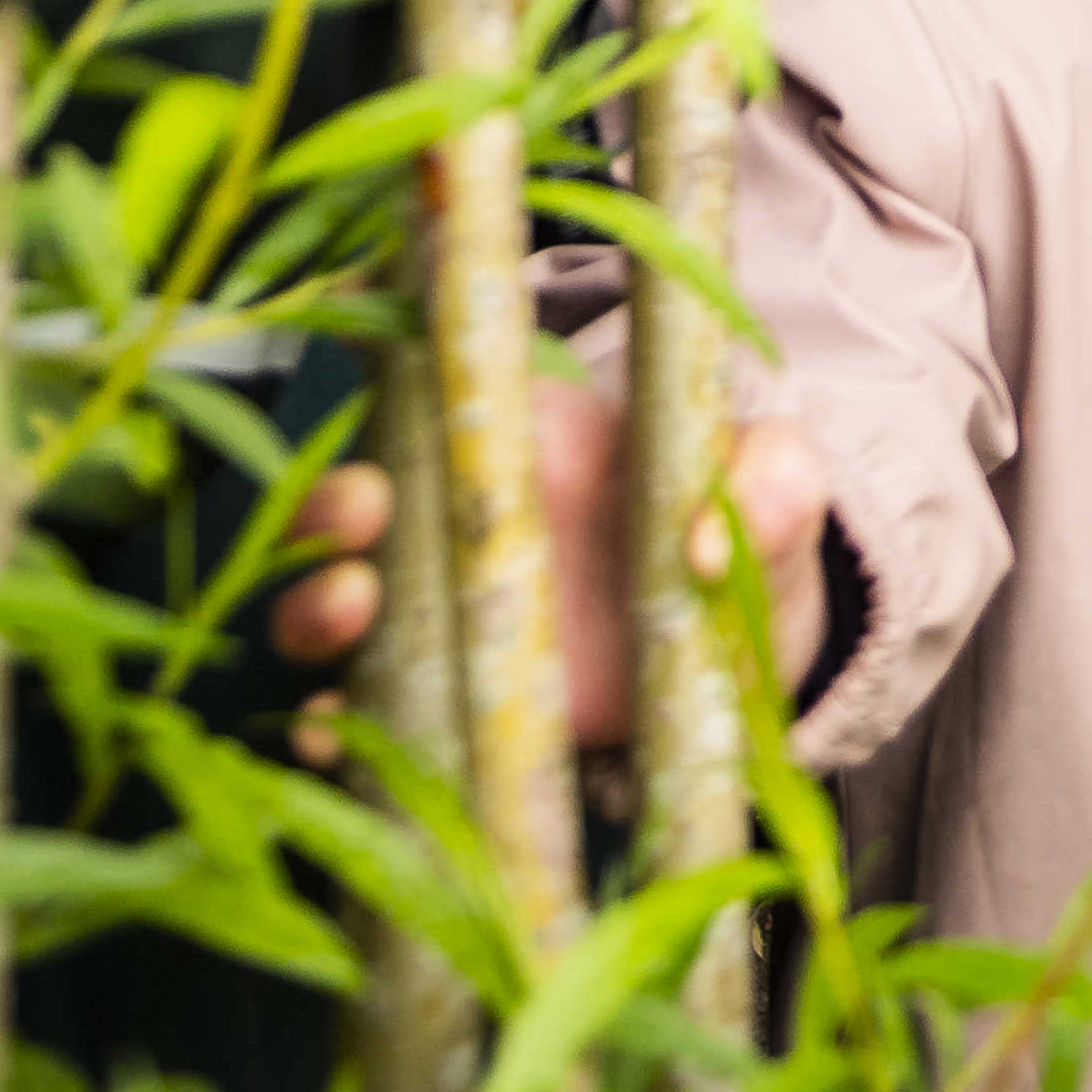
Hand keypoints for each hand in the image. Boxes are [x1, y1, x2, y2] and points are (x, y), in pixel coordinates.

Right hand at [273, 377, 833, 744]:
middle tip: (362, 508)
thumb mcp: (777, 490)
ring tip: (351, 605)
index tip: (357, 361)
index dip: (373, 371)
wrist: (739, 647)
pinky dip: (327, 726)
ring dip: (315, 604)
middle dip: (329, 503)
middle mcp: (457, 520)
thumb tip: (711, 538)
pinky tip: (327, 730)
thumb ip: (772, 477)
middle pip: (352, 500)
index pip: (423, 386)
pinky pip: (360, 719)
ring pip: (334, 605)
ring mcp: (439, 616)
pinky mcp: (440, 707)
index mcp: (525, 437)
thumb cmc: (744, 535)